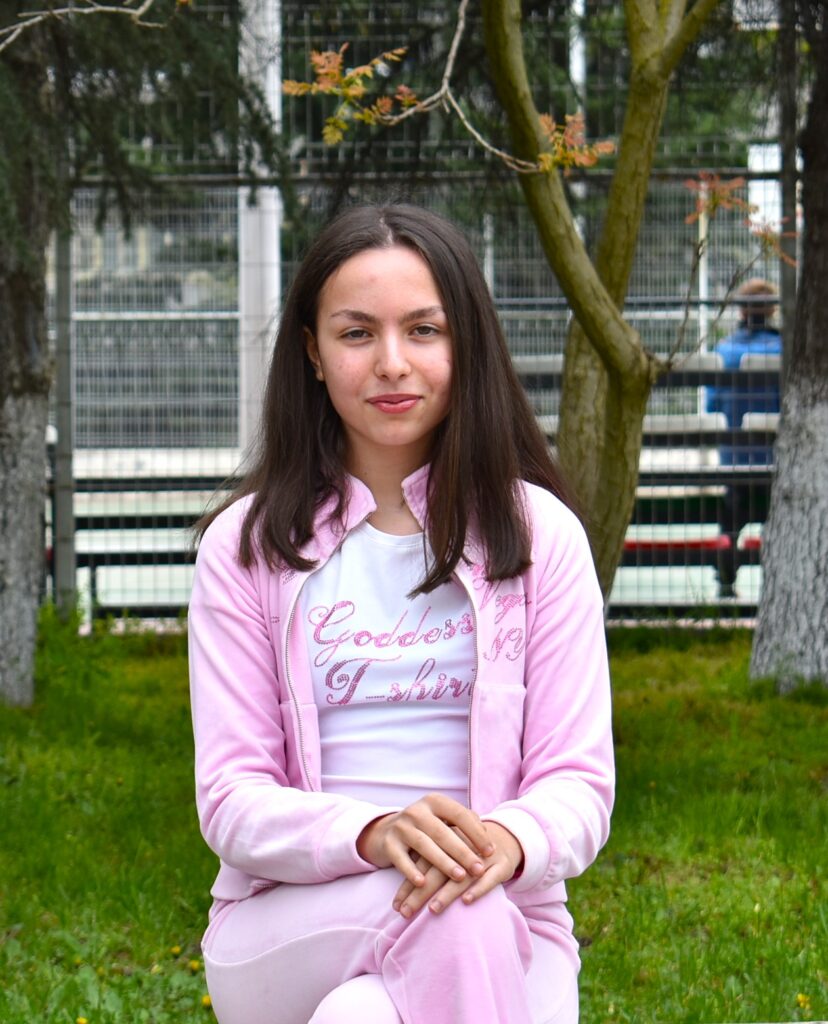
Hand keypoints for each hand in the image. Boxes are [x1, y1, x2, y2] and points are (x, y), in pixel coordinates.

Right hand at [356, 793, 494, 889]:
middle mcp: (417, 811)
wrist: (385, 832)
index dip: (476, 833)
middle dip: (463, 852)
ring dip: (443, 862)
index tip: (491, 851)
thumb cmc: (425, 828)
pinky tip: (422, 883)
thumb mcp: (443, 819)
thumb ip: (465, 823)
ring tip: (459, 877)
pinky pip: (401, 858)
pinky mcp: (388, 843)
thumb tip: (488, 836)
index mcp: (434, 802)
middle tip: (479, 869)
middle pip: (443, 832)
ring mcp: (401, 826)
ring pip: (424, 845)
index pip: (459, 814)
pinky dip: (411, 871)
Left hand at [392, 821, 523, 917]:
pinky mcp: (501, 865)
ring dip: (447, 893)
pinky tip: (466, 901)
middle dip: (421, 893)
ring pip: (462, 876)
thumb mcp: (447, 852)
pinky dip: (478, 889)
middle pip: (438, 871)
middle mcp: (462, 846)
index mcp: (445, 840)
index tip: (396, 906)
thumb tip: (400, 898)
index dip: (409, 885)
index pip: (422, 863)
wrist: (504, 839)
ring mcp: (483, 856)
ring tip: (432, 909)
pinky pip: (490, 878)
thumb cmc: (467, 851)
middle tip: (406, 913)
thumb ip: (427, 867)